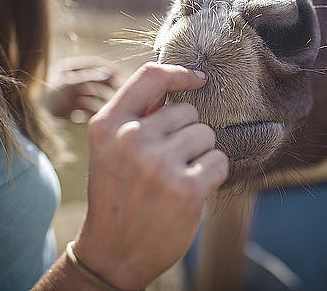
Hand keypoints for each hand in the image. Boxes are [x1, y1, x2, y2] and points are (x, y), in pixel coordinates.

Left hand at [43, 56, 119, 121]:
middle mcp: (71, 80)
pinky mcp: (72, 110)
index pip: (94, 64)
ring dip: (100, 99)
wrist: (32, 121)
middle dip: (109, 86)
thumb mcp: (68, 84)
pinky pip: (88, 108)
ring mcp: (71, 96)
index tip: (122, 75)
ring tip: (107, 106)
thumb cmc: (46, 98)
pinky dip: (92, 110)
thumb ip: (88, 77)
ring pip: (94, 95)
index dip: (109, 69)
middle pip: (97, 79)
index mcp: (68, 68)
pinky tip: (94, 115)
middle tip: (122, 92)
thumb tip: (107, 72)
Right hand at [74, 62, 228, 290]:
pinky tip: (190, 192)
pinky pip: (219, 161)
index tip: (199, 79)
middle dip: (187, 134)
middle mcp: (131, 139)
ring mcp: (159, 163)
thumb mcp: (109, 150)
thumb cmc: (117, 195)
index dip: (180, 73)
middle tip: (166, 165)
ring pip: (207, 135)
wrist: (113, 253)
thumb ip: (137, 116)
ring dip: (200, 156)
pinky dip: (212, 175)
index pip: (150, 76)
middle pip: (188, 111)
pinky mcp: (186, 188)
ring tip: (175, 179)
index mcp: (107, 125)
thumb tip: (175, 85)